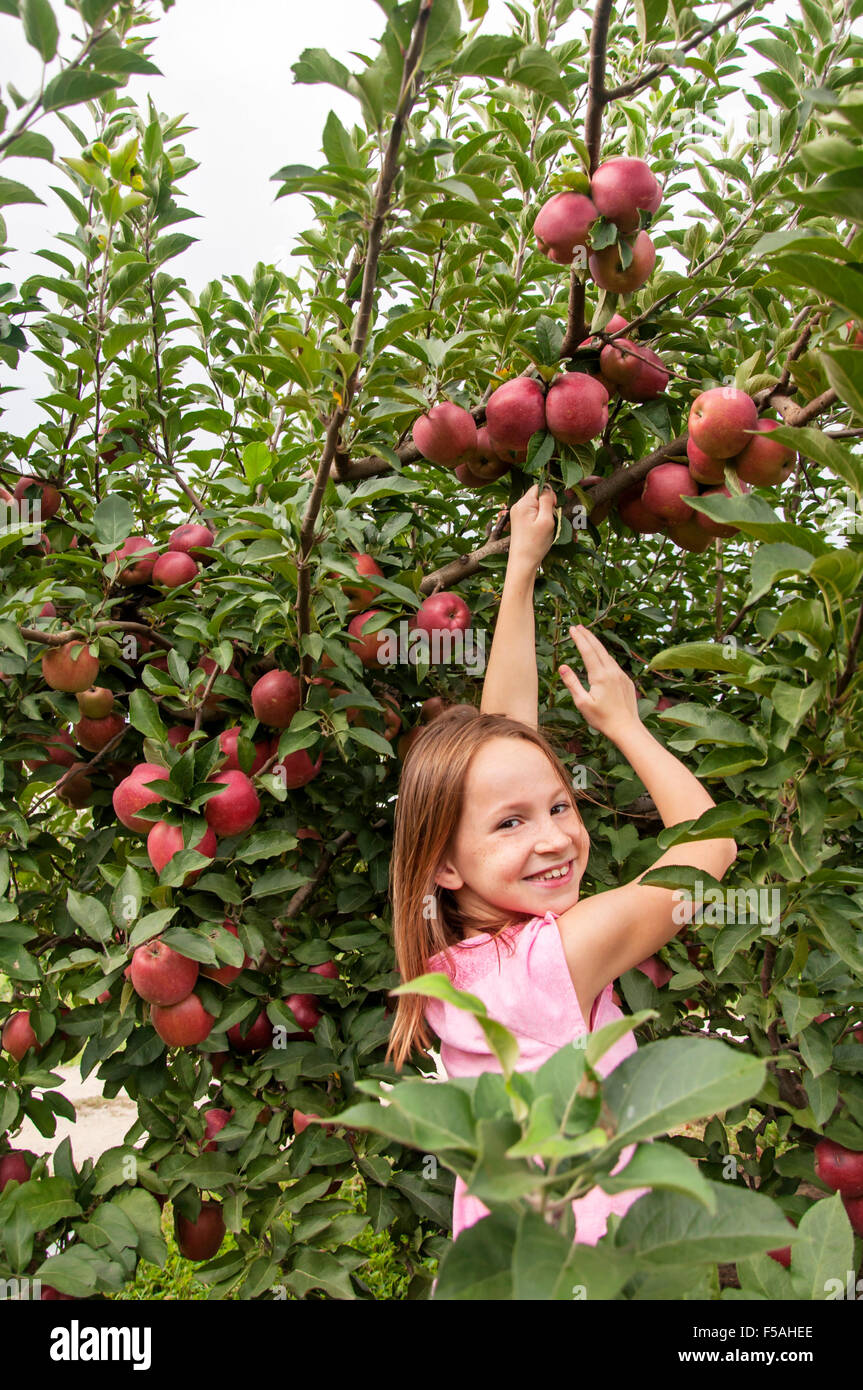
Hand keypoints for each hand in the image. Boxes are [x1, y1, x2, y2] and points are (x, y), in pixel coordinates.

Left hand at [506, 483, 557, 569]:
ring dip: (544, 514)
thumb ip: (547, 501)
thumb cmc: (535, 543)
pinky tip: (539, 530)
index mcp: (523, 503)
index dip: (549, 495)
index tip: (553, 508)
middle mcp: (518, 506)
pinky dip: (539, 519)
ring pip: (536, 506)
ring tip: (544, 527)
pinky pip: (532, 514)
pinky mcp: (519, 522)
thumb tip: (547, 488)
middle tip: (549, 520)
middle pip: (537, 496)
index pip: (539, 487)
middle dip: (547, 505)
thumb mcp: (546, 520)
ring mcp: (517, 514)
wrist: (523, 562)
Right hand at [558, 625, 641, 740]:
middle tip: (578, 626)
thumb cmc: (602, 718)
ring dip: (597, 645)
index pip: (588, 651)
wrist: (627, 728)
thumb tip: (563, 667)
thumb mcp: (582, 703)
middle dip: (588, 636)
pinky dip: (605, 656)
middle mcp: (612, 672)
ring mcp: (621, 675)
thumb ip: (572, 683)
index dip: (579, 639)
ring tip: (588, 637)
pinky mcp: (626, 681)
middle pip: (599, 648)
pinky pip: (614, 664)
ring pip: (607, 655)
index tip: (572, 629)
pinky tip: (601, 657)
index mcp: (600, 676)